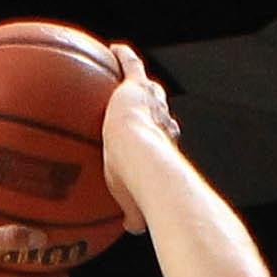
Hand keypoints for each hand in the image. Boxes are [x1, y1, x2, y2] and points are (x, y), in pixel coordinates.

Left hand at [96, 43, 177, 230]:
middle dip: (152, 101)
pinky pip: (130, 65)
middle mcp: (163, 120)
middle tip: (141, 97)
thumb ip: (133, 212)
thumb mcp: (134, 202)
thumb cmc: (139, 186)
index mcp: (164, 144)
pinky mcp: (136, 87)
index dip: (158, 129)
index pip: (162, 134)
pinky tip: (112, 48)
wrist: (142, 163)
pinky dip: (123, 56)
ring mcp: (151, 102)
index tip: (152, 128)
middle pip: (159, 105)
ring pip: (147, 84)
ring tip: (123, 68)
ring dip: (136, 76)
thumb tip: (133, 228)